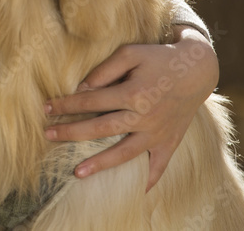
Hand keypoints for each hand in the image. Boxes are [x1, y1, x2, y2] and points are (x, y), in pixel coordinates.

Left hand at [44, 26, 217, 190]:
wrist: (197, 69)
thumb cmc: (157, 58)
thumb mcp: (129, 53)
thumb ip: (104, 70)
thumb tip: (82, 88)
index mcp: (133, 93)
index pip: (91, 101)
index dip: (66, 104)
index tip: (46, 108)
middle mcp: (144, 116)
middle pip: (101, 128)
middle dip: (71, 132)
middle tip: (48, 135)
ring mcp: (157, 132)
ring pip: (125, 153)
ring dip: (100, 164)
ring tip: (76, 173)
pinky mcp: (170, 140)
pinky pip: (160, 164)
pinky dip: (151, 177)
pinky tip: (139, 190)